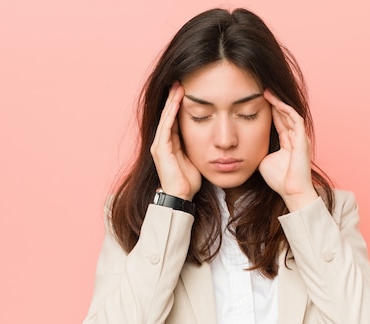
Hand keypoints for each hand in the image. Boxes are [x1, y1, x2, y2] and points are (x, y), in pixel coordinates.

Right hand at [150, 82, 201, 200]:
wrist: (181, 196)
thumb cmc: (189, 180)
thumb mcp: (196, 158)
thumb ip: (197, 146)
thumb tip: (210, 135)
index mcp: (170, 143)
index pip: (174, 119)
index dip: (179, 104)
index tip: (187, 89)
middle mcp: (162, 141)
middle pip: (168, 114)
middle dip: (174, 98)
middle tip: (180, 81)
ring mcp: (159, 144)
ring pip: (166, 117)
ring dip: (172, 101)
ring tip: (178, 86)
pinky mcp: (161, 148)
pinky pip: (167, 126)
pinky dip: (171, 112)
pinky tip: (177, 101)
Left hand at [259, 90, 317, 210]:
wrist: (291, 191)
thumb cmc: (279, 180)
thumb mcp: (263, 160)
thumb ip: (258, 151)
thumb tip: (246, 146)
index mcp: (287, 142)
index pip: (278, 121)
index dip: (270, 110)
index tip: (258, 100)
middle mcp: (295, 138)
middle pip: (284, 115)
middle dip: (273, 102)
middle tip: (262, 90)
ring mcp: (300, 138)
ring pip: (290, 114)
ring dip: (279, 103)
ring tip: (268, 92)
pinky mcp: (302, 140)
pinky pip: (295, 120)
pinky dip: (286, 111)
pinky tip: (277, 104)